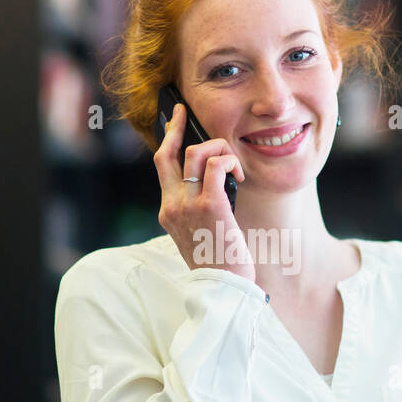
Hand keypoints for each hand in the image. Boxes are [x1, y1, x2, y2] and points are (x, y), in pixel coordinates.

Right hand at [154, 103, 253, 282]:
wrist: (223, 289)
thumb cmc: (219, 265)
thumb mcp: (199, 234)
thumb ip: (197, 210)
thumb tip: (213, 182)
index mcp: (168, 212)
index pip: (162, 167)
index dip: (167, 140)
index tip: (174, 122)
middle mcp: (172, 206)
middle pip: (169, 154)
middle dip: (177, 127)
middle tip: (186, 111)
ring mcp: (187, 206)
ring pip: (196, 153)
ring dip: (219, 150)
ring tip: (234, 168)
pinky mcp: (209, 206)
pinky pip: (216, 166)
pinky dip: (229, 162)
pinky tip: (239, 175)